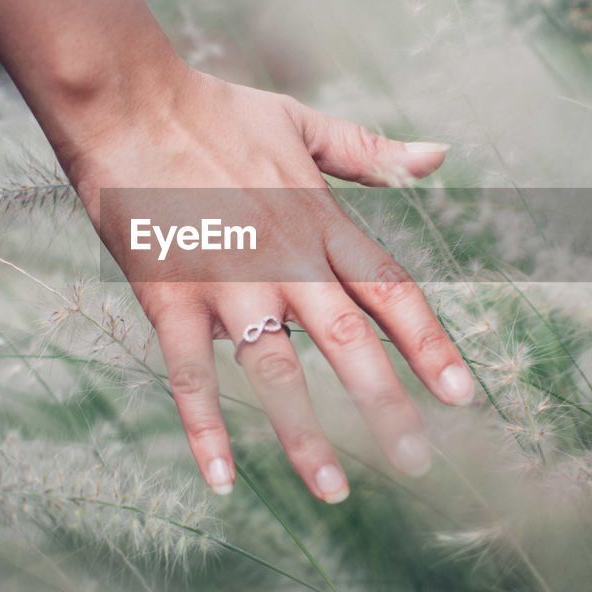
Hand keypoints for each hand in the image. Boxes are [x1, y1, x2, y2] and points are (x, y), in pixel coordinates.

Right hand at [56, 68, 476, 502]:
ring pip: (274, 368)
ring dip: (305, 432)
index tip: (463, 395)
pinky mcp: (168, 296)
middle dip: (386, 404)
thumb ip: (371, 151)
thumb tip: (440, 155)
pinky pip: (189, 374)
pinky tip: (222, 478)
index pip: (390, 290)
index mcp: (319, 221)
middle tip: (417, 461)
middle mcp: (283, 259)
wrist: (128, 103)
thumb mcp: (302, 123)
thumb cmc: (215, 110)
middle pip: (347, 341)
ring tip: (334, 488)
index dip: (429, 344)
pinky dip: (203, 428)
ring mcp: (225, 281)